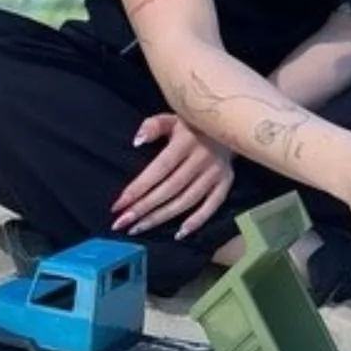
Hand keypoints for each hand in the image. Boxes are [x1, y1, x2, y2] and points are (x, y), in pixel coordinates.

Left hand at [111, 113, 233, 240]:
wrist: (231, 121)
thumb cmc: (194, 122)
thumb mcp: (173, 117)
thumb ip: (153, 126)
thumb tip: (136, 141)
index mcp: (186, 140)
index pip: (159, 169)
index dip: (138, 188)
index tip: (118, 205)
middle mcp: (202, 158)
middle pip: (170, 188)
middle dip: (144, 208)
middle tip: (122, 223)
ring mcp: (216, 172)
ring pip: (186, 200)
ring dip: (161, 217)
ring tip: (139, 228)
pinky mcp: (227, 181)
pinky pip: (212, 205)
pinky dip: (197, 221)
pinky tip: (179, 234)